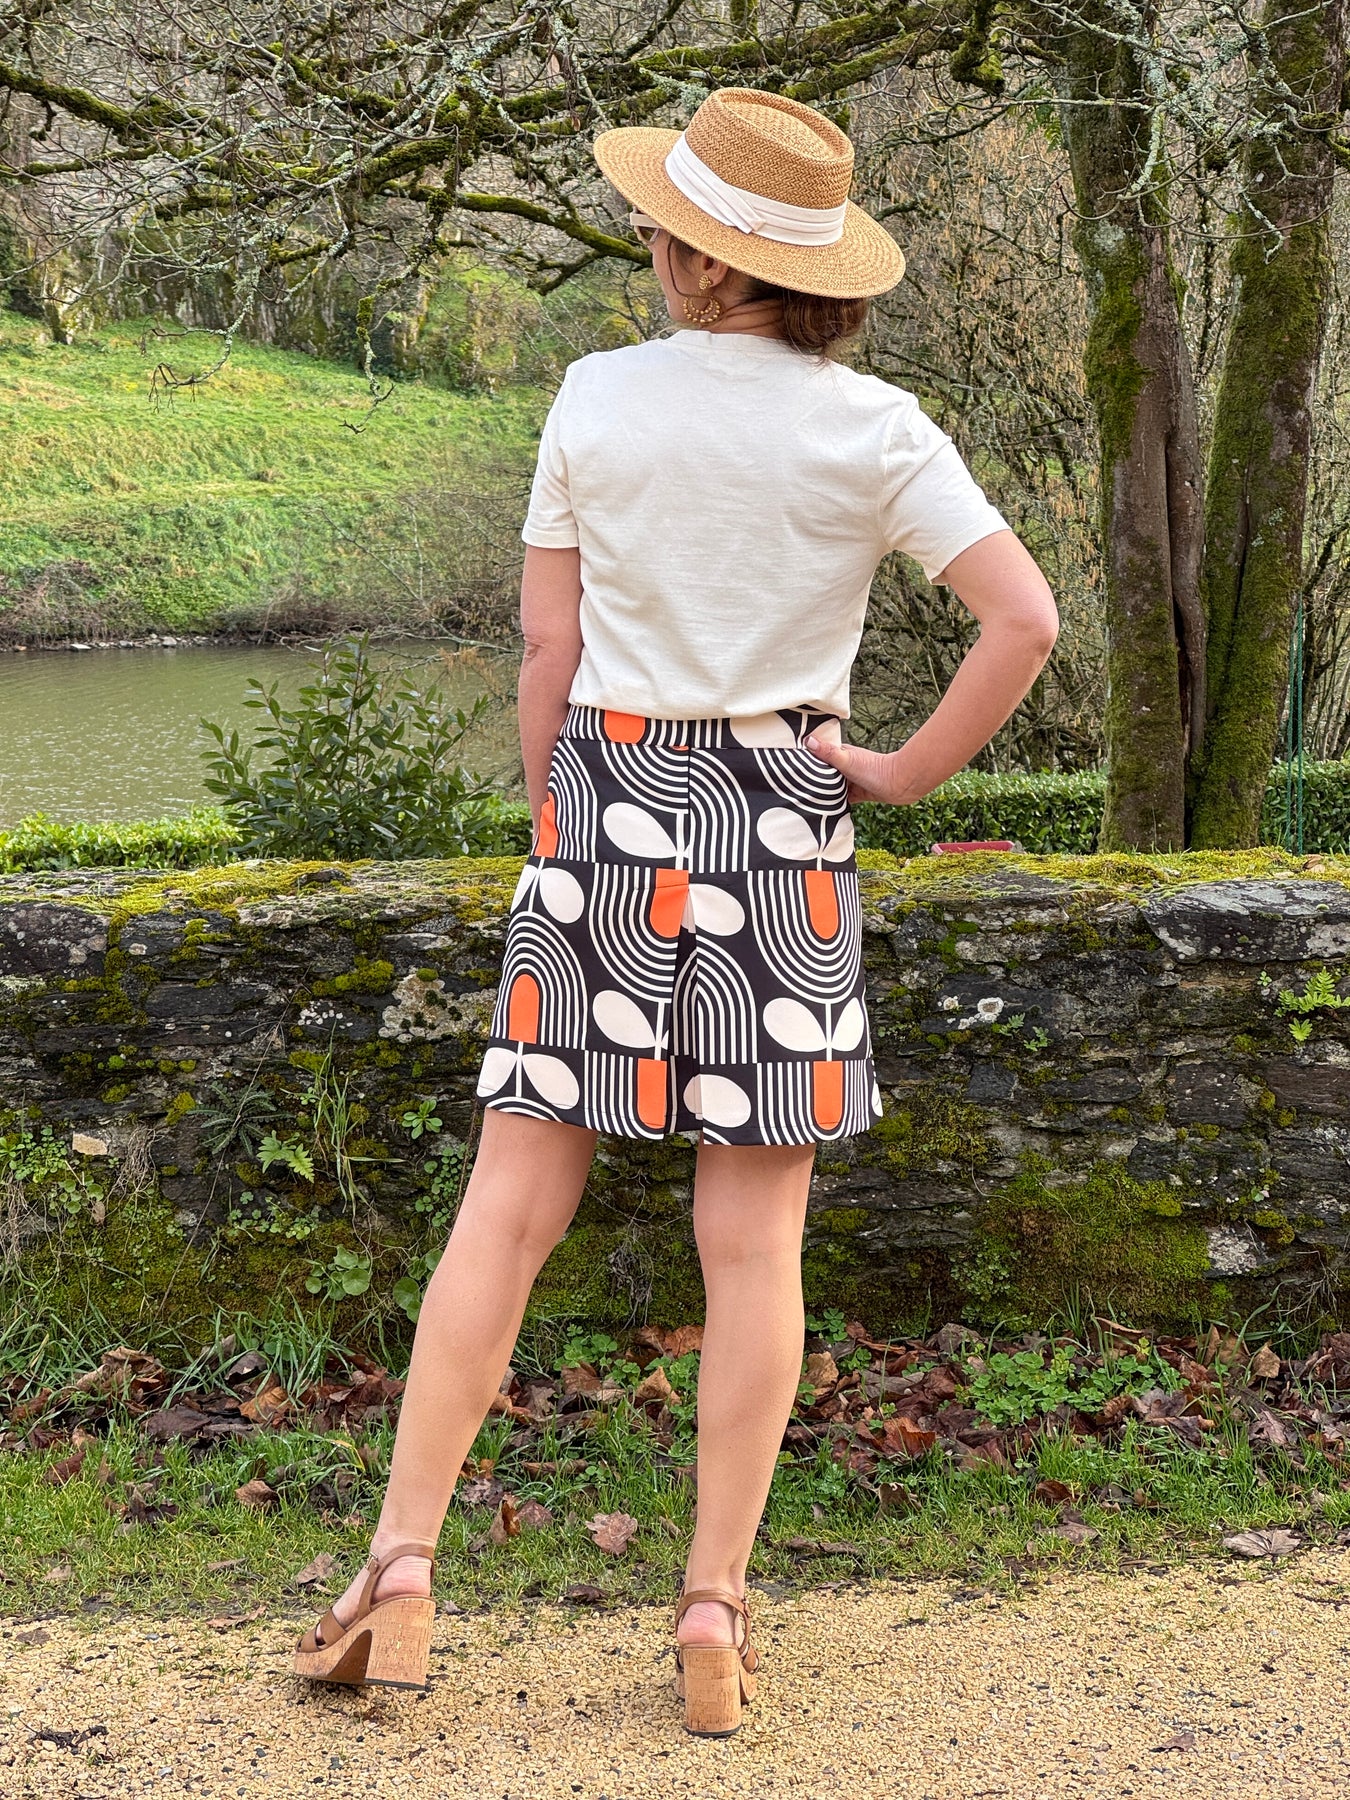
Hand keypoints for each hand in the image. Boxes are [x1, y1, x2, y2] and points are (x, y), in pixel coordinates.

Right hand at [803, 733, 921, 804]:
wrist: (901, 784)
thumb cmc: (876, 769)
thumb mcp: (848, 760)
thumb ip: (829, 752)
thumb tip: (808, 740)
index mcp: (841, 755)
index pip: (818, 756)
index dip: (805, 760)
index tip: (788, 766)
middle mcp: (845, 767)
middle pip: (823, 774)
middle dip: (812, 780)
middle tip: (792, 789)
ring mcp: (851, 781)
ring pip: (831, 788)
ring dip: (823, 793)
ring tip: (804, 801)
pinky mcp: (857, 794)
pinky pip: (841, 800)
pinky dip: (834, 804)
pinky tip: (823, 811)